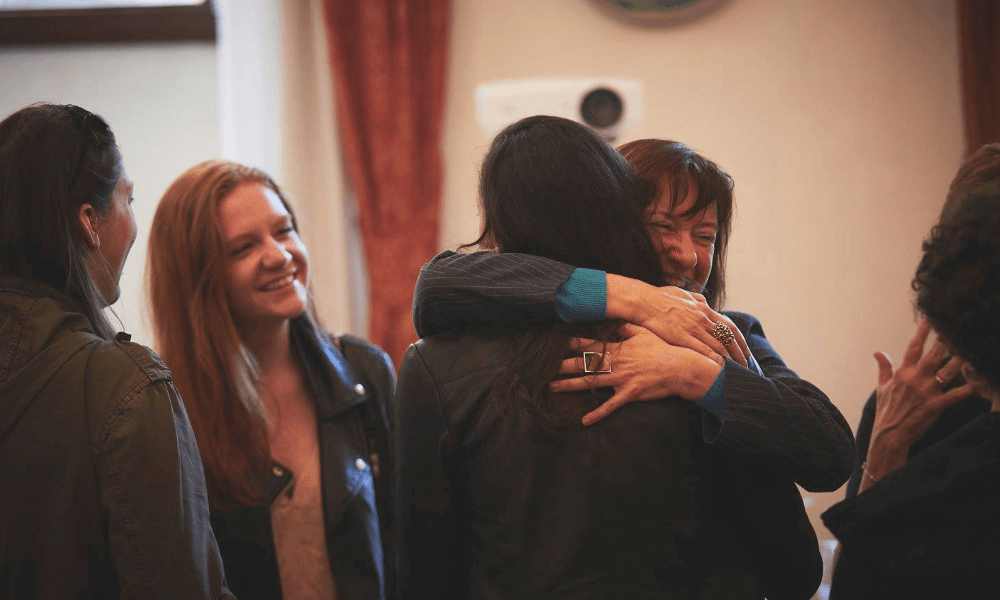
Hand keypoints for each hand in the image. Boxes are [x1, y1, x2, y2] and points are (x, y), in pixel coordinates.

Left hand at [549, 324, 722, 425]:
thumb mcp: (644, 333)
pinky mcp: (629, 394)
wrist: (679, 368)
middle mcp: (615, 363)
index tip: (555, 342)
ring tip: (552, 387)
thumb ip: (627, 327)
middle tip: (543, 366)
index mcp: (617, 348)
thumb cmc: (662, 349)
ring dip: (570, 385)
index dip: (571, 344)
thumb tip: (615, 321)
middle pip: (583, 363)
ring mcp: (621, 379)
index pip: (589, 344)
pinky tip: (584, 421)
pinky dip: (597, 414)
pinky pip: (610, 406)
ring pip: (590, 382)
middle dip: (562, 365)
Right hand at [604, 274, 750, 367]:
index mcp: (703, 309)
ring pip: (719, 345)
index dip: (739, 339)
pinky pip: (704, 350)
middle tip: (747, 364)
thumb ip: (695, 299)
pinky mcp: (683, 337)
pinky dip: (715, 360)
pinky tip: (721, 368)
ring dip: (731, 359)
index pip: (728, 326)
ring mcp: (694, 328)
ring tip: (737, 371)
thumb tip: (704, 301)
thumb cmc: (659, 297)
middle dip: (740, 352)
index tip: (745, 350)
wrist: (644, 301)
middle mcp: (703, 319)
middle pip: (728, 338)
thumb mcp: (682, 294)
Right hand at [864, 319, 984, 486]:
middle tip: (958, 326)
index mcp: (903, 372)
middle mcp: (916, 378)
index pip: (913, 347)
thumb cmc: (886, 411)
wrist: (889, 434)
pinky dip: (968, 389)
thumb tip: (878, 352)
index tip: (931, 318)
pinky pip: (955, 395)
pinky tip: (980, 382)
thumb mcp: (882, 387)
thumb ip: (884, 367)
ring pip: (948, 371)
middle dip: (947, 340)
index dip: (923, 332)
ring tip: (973, 347)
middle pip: (935, 354)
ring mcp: (926, 391)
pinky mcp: (935, 405)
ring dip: (962, 360)